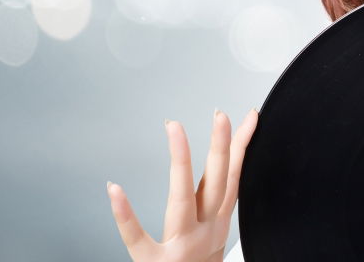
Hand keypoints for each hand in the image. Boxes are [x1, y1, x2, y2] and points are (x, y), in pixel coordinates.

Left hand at [106, 108, 258, 261]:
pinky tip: (114, 189)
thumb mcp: (211, 240)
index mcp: (217, 226)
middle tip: (221, 115)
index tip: (249, 116)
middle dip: (222, 147)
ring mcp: (179, 248)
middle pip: (216, 183)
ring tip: (174, 127)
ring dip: (181, 161)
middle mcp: (204, 233)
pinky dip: (125, 215)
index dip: (241, 145)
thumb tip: (219, 178)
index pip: (232, 177)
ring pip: (181, 198)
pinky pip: (137, 238)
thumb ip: (210, 209)